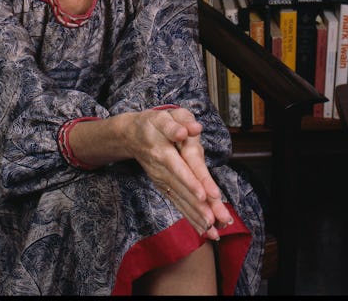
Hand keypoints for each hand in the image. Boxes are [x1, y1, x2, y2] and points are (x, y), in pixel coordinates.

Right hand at [125, 108, 226, 239]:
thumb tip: (192, 129)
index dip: (191, 181)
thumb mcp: (165, 116)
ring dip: (196, 215)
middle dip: (198, 206)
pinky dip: (190, 217)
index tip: (204, 195)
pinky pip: (178, 203)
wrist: (132, 135)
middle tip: (215, 220)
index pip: (179, 167)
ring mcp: (162, 180)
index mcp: (163, 150)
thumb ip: (177, 122)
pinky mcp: (164, 187)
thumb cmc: (154, 123)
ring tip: (213, 230)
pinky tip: (204, 230)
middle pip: (182, 189)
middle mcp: (162, 169)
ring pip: (180, 199)